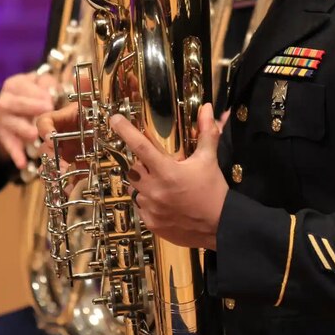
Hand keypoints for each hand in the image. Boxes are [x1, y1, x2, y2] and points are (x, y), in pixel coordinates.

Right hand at [0, 71, 55, 169]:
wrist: (11, 109)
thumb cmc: (33, 94)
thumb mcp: (40, 84)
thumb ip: (47, 85)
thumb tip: (54, 91)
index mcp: (14, 85)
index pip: (23, 87)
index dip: (37, 93)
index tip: (50, 101)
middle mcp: (4, 101)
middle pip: (13, 104)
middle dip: (29, 107)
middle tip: (46, 110)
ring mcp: (0, 119)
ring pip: (10, 124)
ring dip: (22, 129)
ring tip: (34, 134)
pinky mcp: (0, 135)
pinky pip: (8, 145)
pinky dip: (15, 154)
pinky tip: (22, 163)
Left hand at [110, 103, 228, 250]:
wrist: (220, 226)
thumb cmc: (214, 191)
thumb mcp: (209, 160)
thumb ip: (206, 132)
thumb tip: (207, 108)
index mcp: (167, 171)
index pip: (140, 146)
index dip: (125, 131)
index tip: (114, 119)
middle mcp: (154, 189)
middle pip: (133, 168)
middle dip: (140, 163)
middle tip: (155, 164)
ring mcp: (150, 208)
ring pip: (135, 188)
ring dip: (143, 183)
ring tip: (162, 184)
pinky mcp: (151, 223)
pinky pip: (140, 207)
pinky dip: (147, 200)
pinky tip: (164, 201)